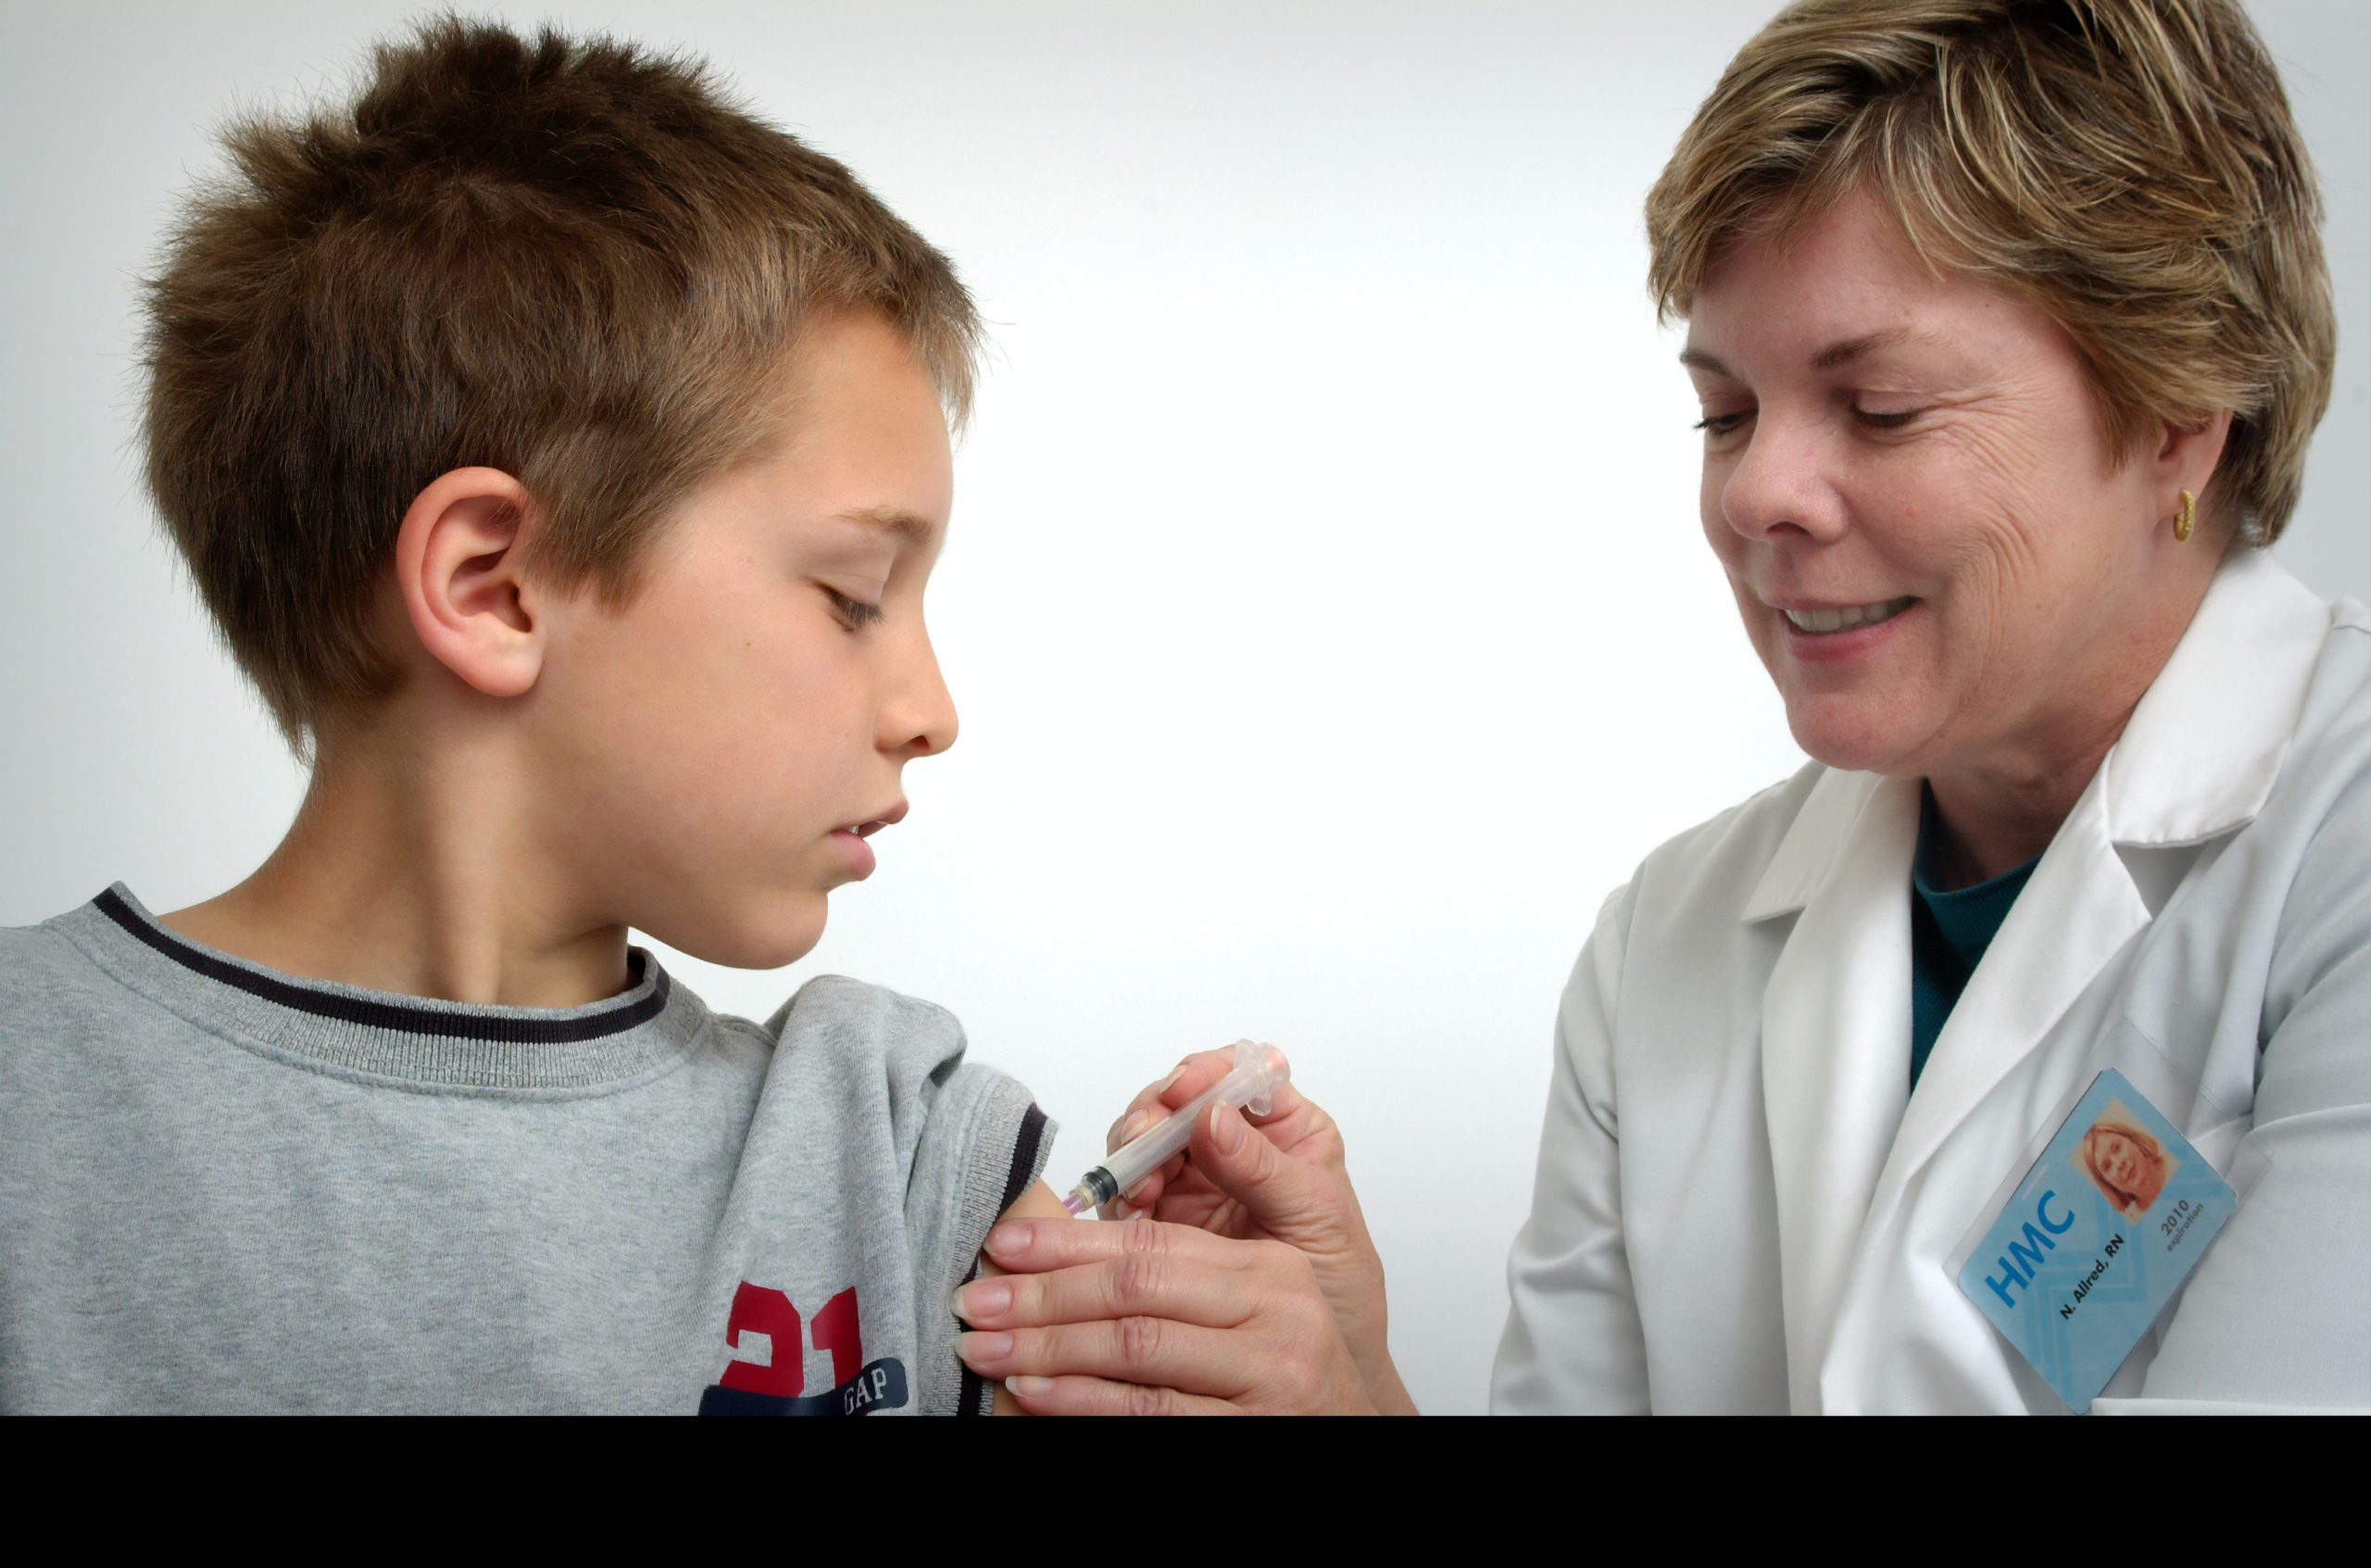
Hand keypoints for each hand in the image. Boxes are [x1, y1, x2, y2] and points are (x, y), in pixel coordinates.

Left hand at [953, 1214, 1377, 1413]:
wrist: (1355, 1439)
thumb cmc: (1288, 1376)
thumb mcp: (1255, 1303)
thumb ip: (1181, 1271)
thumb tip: (1071, 1243)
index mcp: (1269, 1268)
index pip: (1152, 1243)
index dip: (1068, 1240)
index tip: (1003, 1244)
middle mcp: (1277, 1314)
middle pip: (1137, 1288)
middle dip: (1044, 1293)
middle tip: (977, 1299)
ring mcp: (1268, 1377)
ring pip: (1136, 1347)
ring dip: (1047, 1347)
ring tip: (986, 1349)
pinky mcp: (1252, 1432)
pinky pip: (1150, 1411)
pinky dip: (1081, 1402)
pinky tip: (1034, 1394)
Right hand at [1101, 1049, 1403, 1404]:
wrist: (1315, 1371)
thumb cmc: (1340, 1288)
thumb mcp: (1317, 1221)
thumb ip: (1268, 1169)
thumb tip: (1215, 1117)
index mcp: (1285, 1130)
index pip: (1240, 1073)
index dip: (1207, 1073)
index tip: (1186, 1091)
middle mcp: (1233, 1146)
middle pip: (1178, 1101)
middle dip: (1156, 1114)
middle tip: (1144, 1139)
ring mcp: (1194, 1181)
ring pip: (1144, 1142)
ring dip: (1133, 1156)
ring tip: (1140, 1191)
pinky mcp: (1161, 1220)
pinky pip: (1126, 1193)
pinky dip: (1120, 1199)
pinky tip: (1131, 1217)